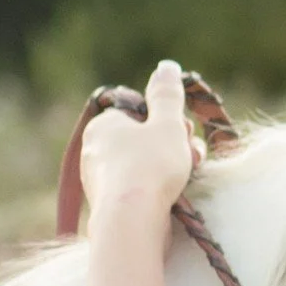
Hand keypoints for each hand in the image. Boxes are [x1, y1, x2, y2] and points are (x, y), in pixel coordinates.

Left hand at [79, 61, 201, 232]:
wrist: (132, 219)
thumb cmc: (150, 165)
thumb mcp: (167, 123)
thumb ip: (168, 95)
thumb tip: (167, 66)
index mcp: (102, 126)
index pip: (140, 113)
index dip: (167, 120)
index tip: (183, 129)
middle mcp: (95, 151)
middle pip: (145, 138)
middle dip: (175, 143)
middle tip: (191, 152)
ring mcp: (101, 180)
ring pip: (145, 163)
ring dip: (173, 164)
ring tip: (190, 174)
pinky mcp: (111, 204)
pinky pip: (139, 187)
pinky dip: (159, 187)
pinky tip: (175, 195)